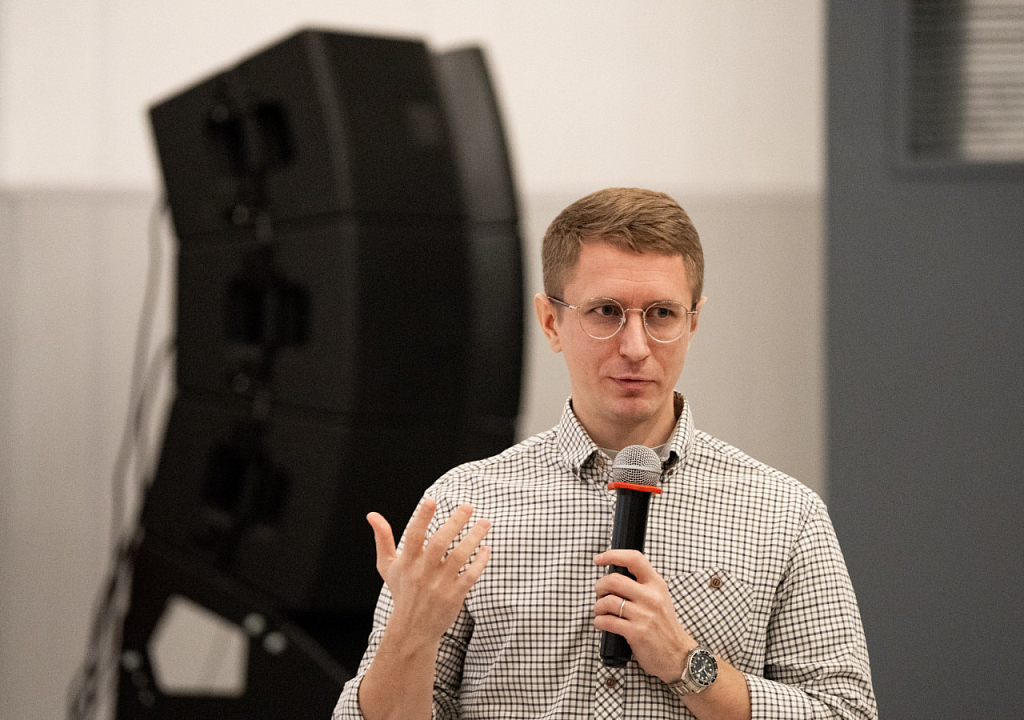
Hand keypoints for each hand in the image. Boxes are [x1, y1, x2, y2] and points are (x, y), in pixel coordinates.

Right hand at [368, 498, 490, 643]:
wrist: (412, 630)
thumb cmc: (402, 592)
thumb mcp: (387, 566)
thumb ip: (382, 539)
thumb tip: (372, 514)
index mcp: (407, 561)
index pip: (413, 535)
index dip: (422, 517)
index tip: (431, 500)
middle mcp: (423, 571)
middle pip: (439, 542)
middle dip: (455, 522)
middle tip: (468, 506)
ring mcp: (439, 584)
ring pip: (459, 556)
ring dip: (473, 538)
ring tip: (485, 523)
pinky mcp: (454, 595)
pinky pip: (470, 575)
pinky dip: (480, 561)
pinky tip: (486, 548)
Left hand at [593, 550, 692, 682]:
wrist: (678, 655)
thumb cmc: (664, 627)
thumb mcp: (660, 599)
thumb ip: (642, 586)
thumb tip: (614, 577)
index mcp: (657, 585)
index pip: (634, 559)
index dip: (613, 555)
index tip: (599, 559)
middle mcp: (651, 597)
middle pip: (614, 580)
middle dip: (599, 586)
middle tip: (599, 594)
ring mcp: (644, 615)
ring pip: (607, 601)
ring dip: (597, 606)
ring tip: (600, 611)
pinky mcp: (637, 632)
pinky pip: (607, 621)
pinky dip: (599, 621)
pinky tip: (601, 623)